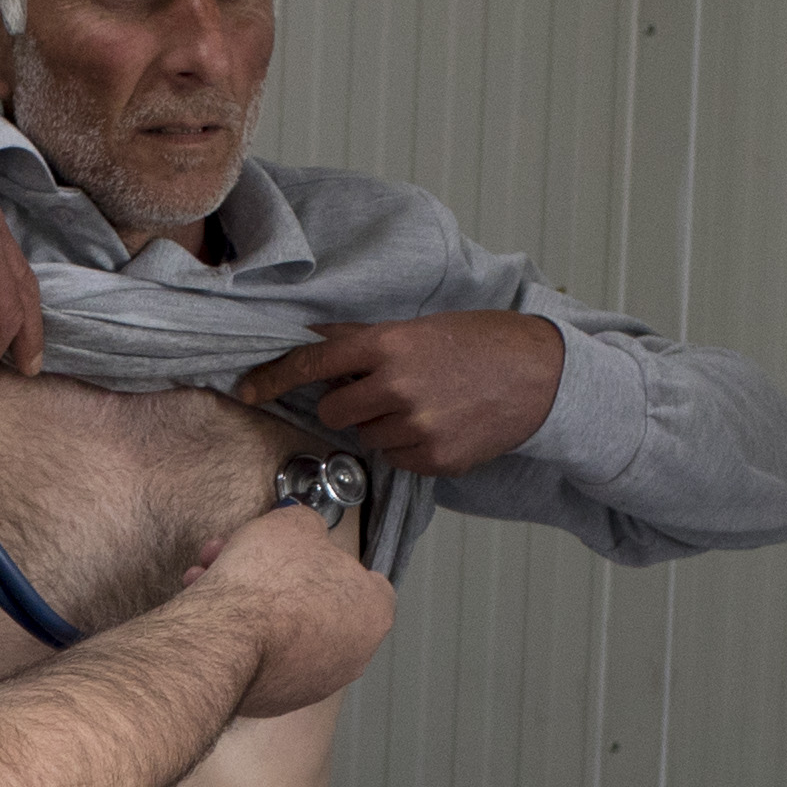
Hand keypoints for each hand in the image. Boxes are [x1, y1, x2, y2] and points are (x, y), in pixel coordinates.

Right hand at [179, 501, 393, 721]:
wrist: (223, 638)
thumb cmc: (267, 584)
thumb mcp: (293, 524)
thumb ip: (307, 526)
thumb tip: (303, 532)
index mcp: (373, 612)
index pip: (366, 582)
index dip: (329, 559)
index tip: (303, 550)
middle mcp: (351, 656)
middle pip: (315, 604)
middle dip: (277, 578)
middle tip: (248, 557)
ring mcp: (313, 683)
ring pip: (282, 631)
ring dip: (251, 604)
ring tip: (215, 578)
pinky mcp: (274, 701)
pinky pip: (258, 657)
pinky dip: (238, 635)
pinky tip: (212, 611)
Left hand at [244, 309, 564, 478]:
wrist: (541, 375)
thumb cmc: (481, 342)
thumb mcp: (418, 327)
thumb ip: (364, 339)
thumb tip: (315, 338)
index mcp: (387, 346)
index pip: (311, 363)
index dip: (272, 378)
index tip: (246, 389)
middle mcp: (395, 387)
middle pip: (331, 411)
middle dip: (344, 404)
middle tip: (379, 391)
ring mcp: (415, 428)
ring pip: (364, 437)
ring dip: (379, 425)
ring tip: (422, 404)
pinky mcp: (433, 459)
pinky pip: (395, 459)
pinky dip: (407, 446)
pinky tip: (437, 424)